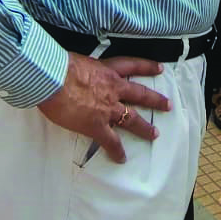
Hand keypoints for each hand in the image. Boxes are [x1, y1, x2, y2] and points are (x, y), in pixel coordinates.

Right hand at [36, 54, 171, 163]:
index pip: (132, 65)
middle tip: (167, 105)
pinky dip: (116, 151)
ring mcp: (107, 108)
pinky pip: (110, 142)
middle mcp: (112, 88)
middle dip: (155, 100)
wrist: (53, 79)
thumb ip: (82, 68)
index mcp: (107, 70)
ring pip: (132, 119)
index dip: (147, 67)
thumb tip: (74, 70)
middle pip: (139, 94)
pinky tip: (121, 158)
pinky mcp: (97, 126)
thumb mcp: (76, 60)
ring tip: (154, 134)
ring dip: (144, 128)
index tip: (159, 68)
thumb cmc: (58, 66)